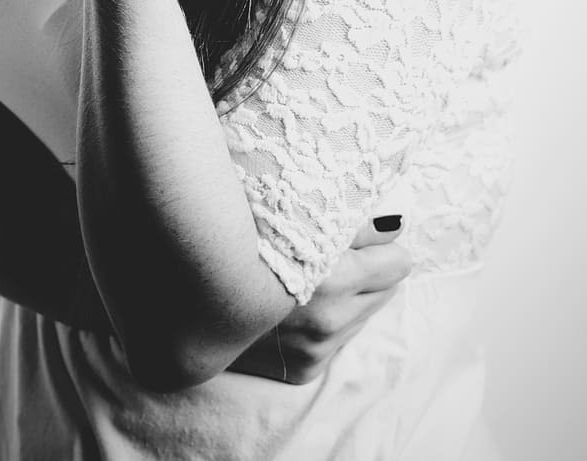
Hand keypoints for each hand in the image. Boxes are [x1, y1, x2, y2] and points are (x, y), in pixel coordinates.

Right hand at [227, 218, 410, 384]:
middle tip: (332, 253)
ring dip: (348, 296)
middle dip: (368, 270)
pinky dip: (327, 320)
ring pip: (363, 316)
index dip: (381, 245)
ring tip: (310, 276)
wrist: (189, 297)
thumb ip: (350, 220)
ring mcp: (316, 350)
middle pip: (386, 291)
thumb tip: (397, 224)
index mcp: (332, 278)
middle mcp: (329, 321)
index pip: (397, 264)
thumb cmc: (240, 238)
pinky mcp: (303, 370)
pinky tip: (296, 303)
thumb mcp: (293, 215)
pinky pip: (339, 340)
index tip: (360, 236)